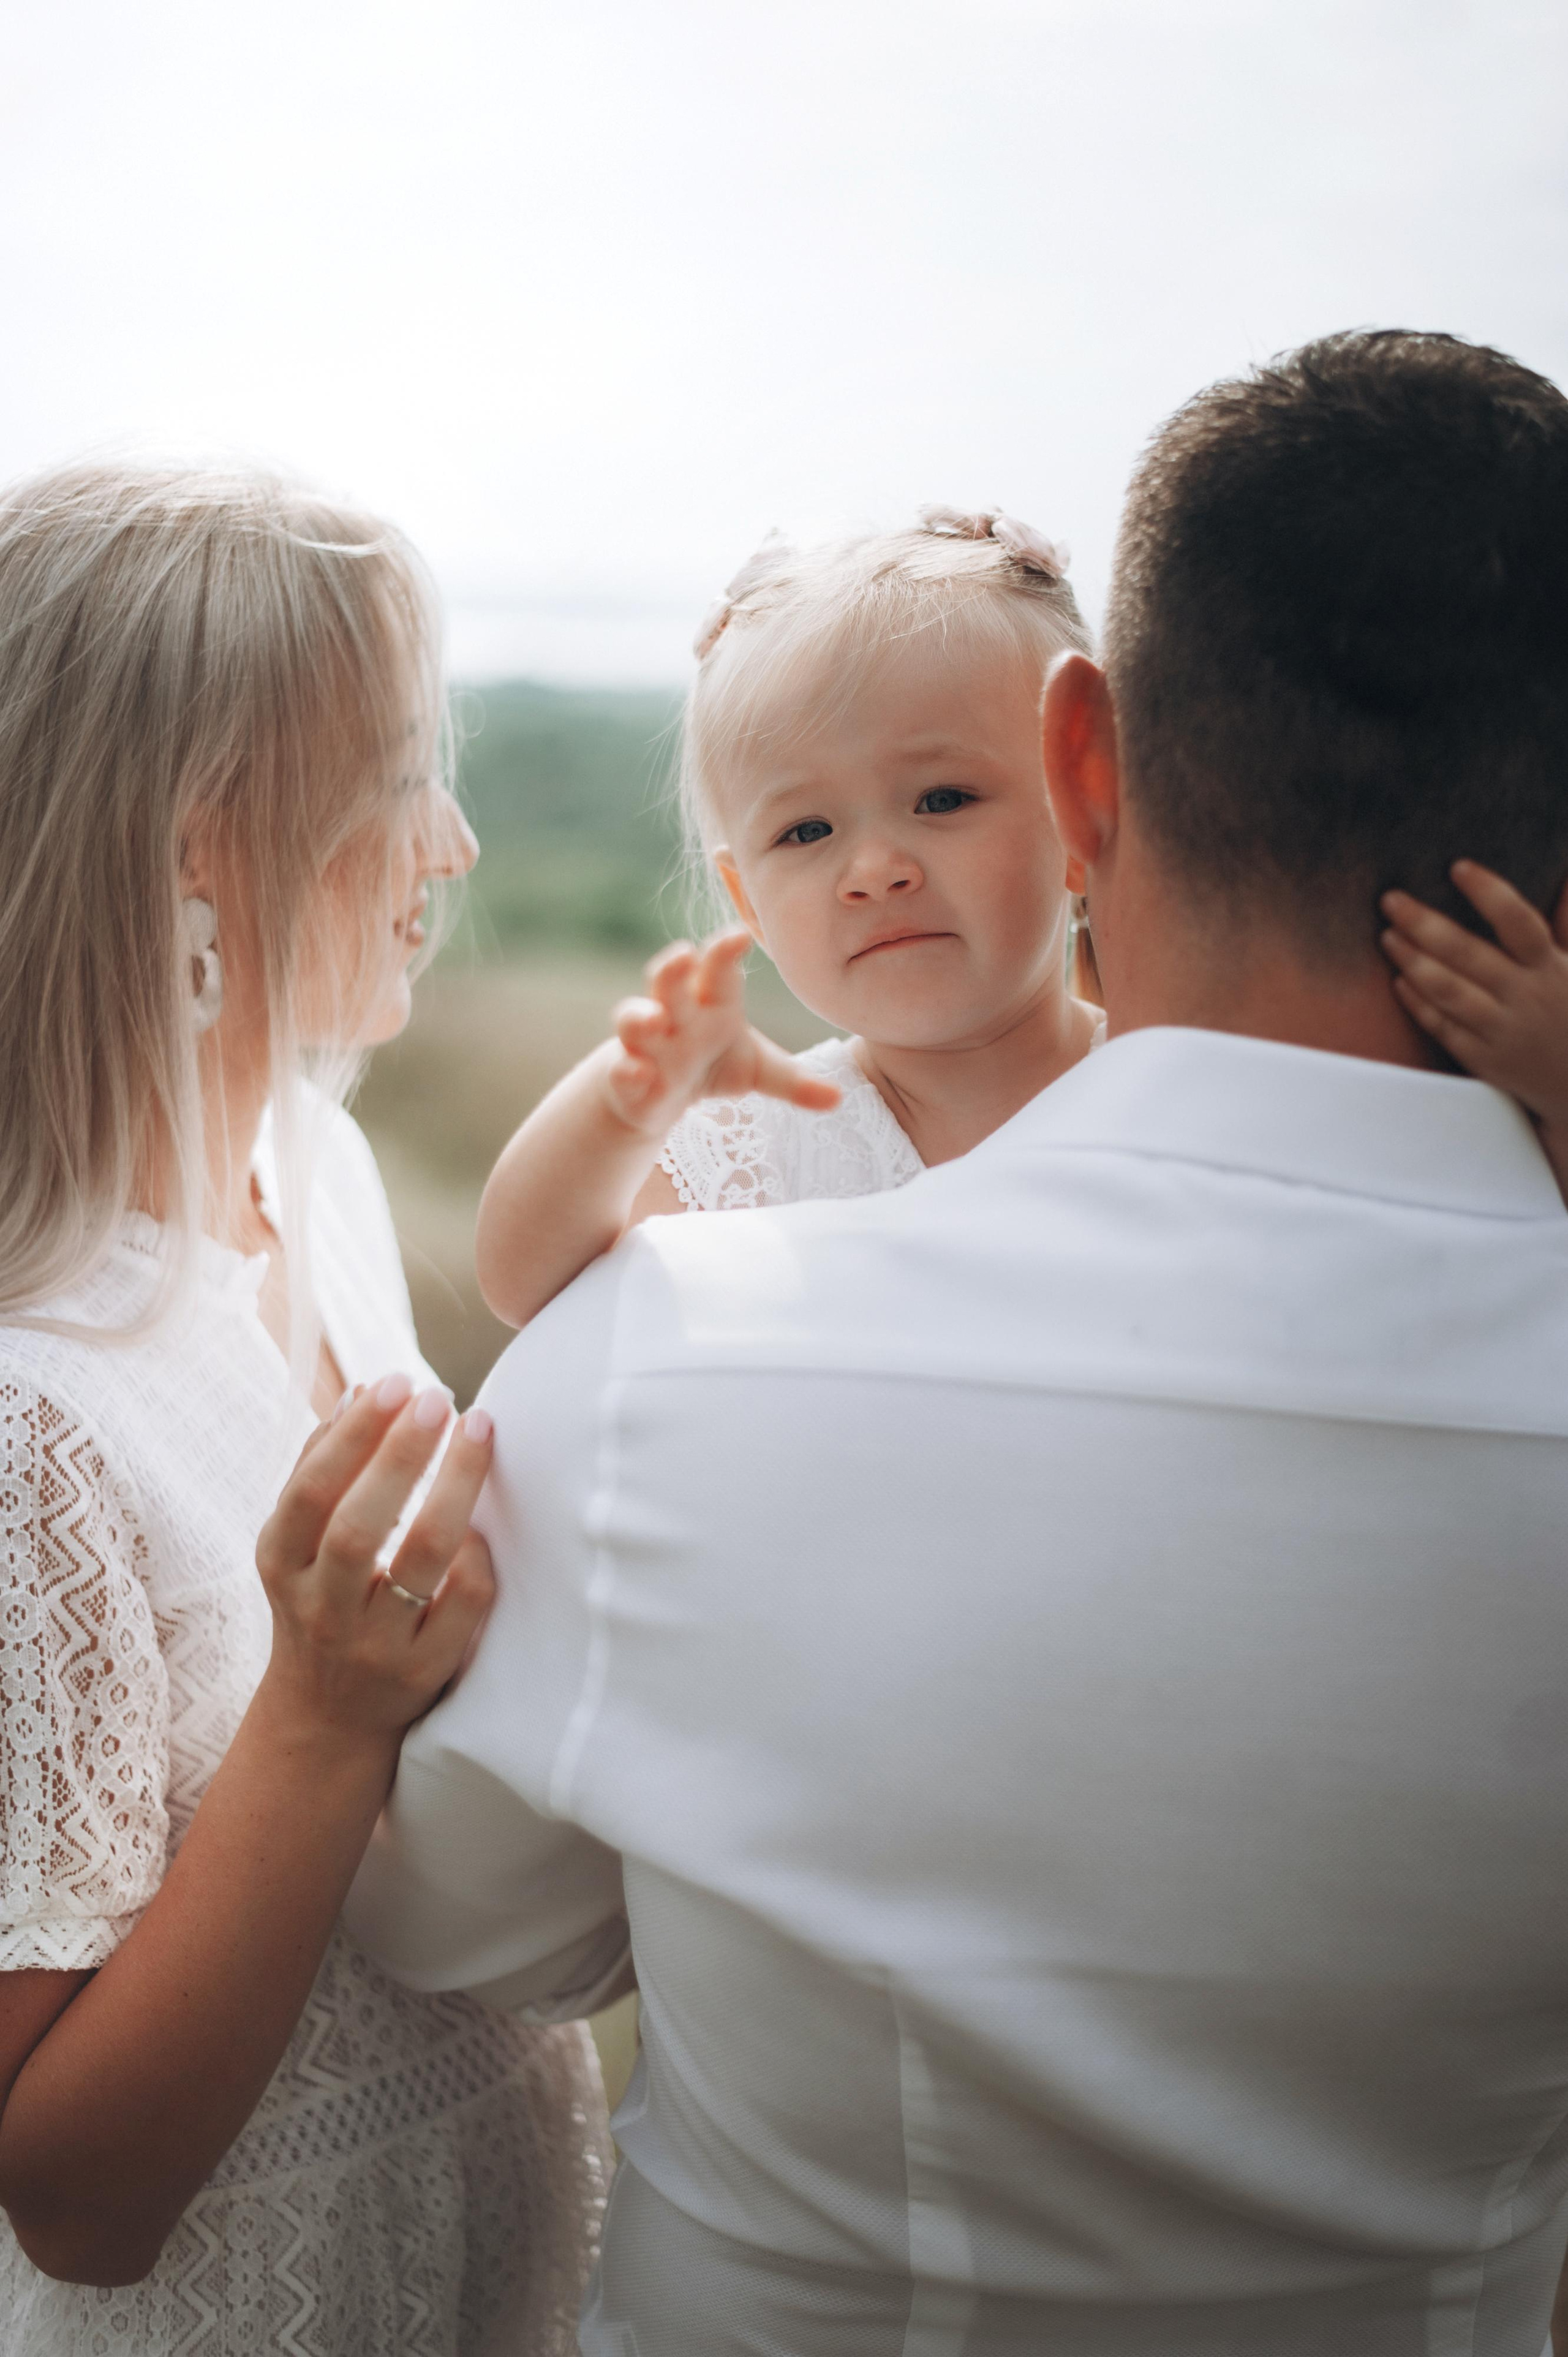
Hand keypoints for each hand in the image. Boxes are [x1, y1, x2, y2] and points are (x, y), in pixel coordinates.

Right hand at [254, 1374, 495, 1748]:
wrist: (327, 1718)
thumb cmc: (321, 1601)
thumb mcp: (297, 1545)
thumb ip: (320, 1469)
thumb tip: (363, 1392)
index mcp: (283, 1564)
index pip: (310, 1494)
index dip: (352, 1436)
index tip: (395, 1382)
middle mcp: (323, 1607)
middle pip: (358, 1527)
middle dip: (400, 1455)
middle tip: (439, 1396)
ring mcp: (374, 1643)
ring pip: (419, 1562)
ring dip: (452, 1488)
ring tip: (479, 1429)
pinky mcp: (422, 1672)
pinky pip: (461, 1607)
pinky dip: (476, 1557)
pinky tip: (486, 1520)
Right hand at [602, 927, 840, 1139]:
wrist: (661, 1094)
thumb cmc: (714, 1064)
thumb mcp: (758, 1071)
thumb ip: (793, 1082)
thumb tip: (837, 1098)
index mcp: (711, 1001)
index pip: (717, 970)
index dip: (723, 952)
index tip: (739, 937)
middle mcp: (675, 1014)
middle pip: (668, 981)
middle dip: (672, 969)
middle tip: (682, 955)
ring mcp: (647, 1044)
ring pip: (634, 1018)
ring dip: (640, 1017)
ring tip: (653, 1020)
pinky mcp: (627, 1077)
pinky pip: (622, 1070)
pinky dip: (627, 1071)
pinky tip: (636, 1073)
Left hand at [1380, 862, 1567, 1128]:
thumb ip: (1567, 923)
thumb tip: (1566, 875)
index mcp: (1551, 966)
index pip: (1518, 922)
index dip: (1489, 893)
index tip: (1458, 867)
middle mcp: (1527, 996)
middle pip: (1468, 954)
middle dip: (1425, 924)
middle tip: (1390, 899)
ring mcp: (1504, 1031)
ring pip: (1449, 991)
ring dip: (1413, 961)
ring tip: (1387, 936)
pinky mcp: (1485, 1061)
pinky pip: (1444, 1028)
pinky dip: (1418, 1003)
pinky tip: (1398, 980)